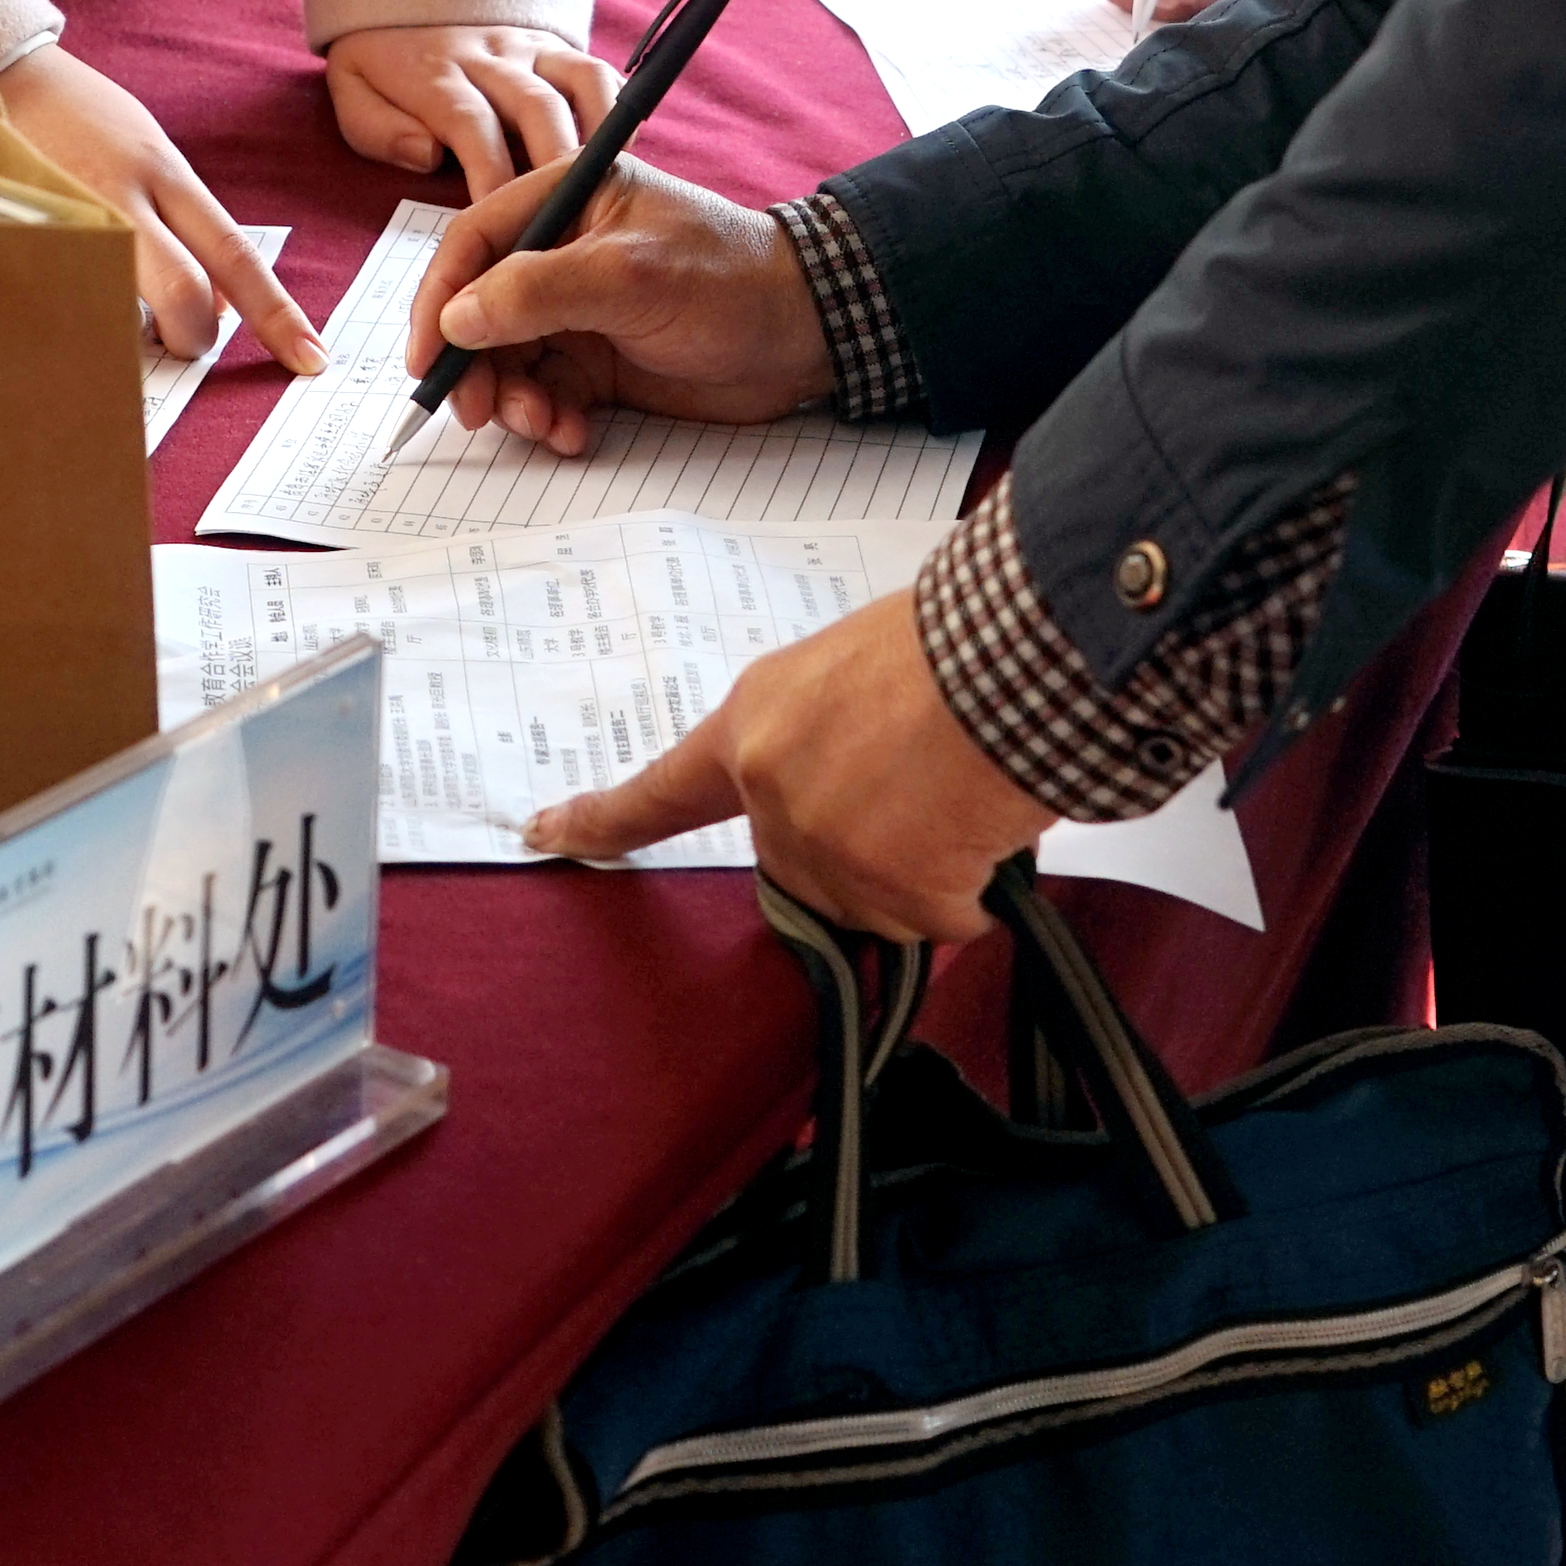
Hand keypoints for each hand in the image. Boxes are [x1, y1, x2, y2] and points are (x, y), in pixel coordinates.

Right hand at [0, 41, 320, 366]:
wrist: (8, 72)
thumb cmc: (86, 124)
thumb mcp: (152, 159)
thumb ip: (186, 227)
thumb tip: (221, 307)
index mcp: (165, 175)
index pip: (234, 255)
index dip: (276, 313)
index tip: (311, 358)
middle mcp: (125, 197)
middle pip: (185, 291)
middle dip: (194, 337)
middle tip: (186, 345)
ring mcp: (73, 218)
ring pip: (124, 305)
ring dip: (131, 329)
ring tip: (117, 316)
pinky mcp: (29, 235)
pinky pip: (70, 297)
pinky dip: (83, 312)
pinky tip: (71, 294)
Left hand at [327, 20, 619, 196]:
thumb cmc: (383, 65)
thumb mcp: (353, 92)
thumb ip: (379, 129)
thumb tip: (428, 154)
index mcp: (436, 74)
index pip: (471, 123)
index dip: (493, 174)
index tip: (509, 226)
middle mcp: (489, 55)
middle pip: (535, 106)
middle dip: (556, 165)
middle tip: (571, 218)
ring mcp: (528, 46)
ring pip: (578, 82)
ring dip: (599, 136)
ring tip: (607, 187)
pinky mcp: (555, 44)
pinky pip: (596, 70)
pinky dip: (616, 107)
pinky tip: (623, 150)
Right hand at [411, 158, 828, 450]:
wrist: (803, 335)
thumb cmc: (727, 279)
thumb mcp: (628, 277)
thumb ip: (537, 293)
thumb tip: (457, 319)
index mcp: (565, 202)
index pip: (473, 242)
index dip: (439, 299)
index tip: (427, 357)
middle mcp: (561, 253)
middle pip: (480, 309)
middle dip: (473, 364)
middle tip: (477, 412)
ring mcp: (578, 311)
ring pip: (508, 359)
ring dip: (512, 399)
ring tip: (543, 424)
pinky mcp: (599, 361)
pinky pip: (546, 392)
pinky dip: (547, 418)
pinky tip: (572, 434)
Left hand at [524, 589, 1050, 941]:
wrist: (1019, 659)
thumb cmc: (955, 644)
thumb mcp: (852, 673)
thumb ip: (822, 739)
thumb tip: (860, 803)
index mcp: (754, 724)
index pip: (662, 790)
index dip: (603, 819)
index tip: (546, 834)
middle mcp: (772, 791)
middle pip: (801, 865)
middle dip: (860, 848)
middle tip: (927, 787)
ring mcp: (825, 849)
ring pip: (872, 901)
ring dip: (923, 871)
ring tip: (964, 794)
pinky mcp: (890, 895)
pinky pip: (938, 920)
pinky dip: (971, 892)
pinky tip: (986, 832)